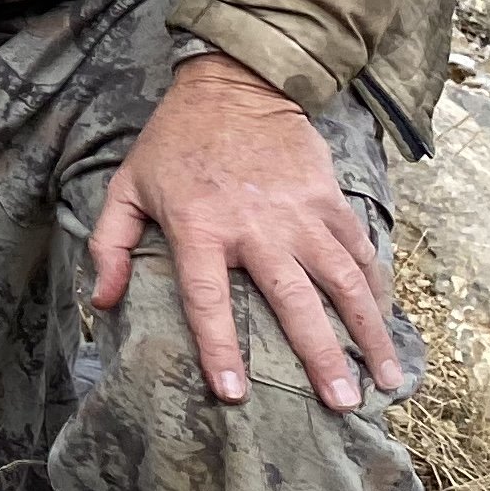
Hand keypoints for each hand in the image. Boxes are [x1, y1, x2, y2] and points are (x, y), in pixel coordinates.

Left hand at [87, 48, 407, 410]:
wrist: (234, 85)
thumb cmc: (174, 143)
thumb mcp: (127, 186)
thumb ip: (110, 244)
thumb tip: (102, 302)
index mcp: (199, 227)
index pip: (207, 300)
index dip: (219, 349)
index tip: (233, 395)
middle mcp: (255, 226)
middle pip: (293, 301)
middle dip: (321, 357)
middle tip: (342, 405)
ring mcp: (300, 213)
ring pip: (343, 281)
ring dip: (368, 331)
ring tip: (386, 378)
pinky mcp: (329, 198)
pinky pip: (359, 250)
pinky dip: (377, 287)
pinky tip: (387, 320)